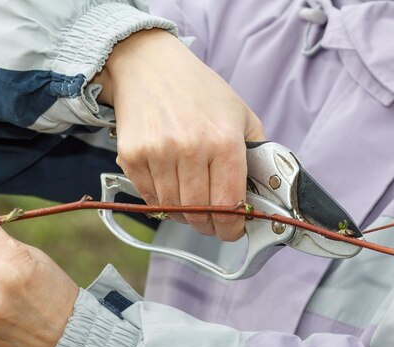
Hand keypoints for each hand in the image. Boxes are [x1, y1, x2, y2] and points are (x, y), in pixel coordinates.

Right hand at [94, 30, 264, 240]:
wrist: (150, 67)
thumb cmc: (199, 91)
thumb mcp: (241, 115)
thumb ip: (257, 154)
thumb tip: (261, 194)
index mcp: (223, 141)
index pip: (228, 205)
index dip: (231, 228)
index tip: (231, 231)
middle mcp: (190, 149)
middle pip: (199, 212)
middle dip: (208, 225)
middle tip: (211, 221)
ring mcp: (158, 153)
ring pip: (173, 209)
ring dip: (184, 214)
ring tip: (190, 203)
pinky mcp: (132, 156)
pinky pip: (149, 197)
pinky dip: (161, 200)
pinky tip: (170, 187)